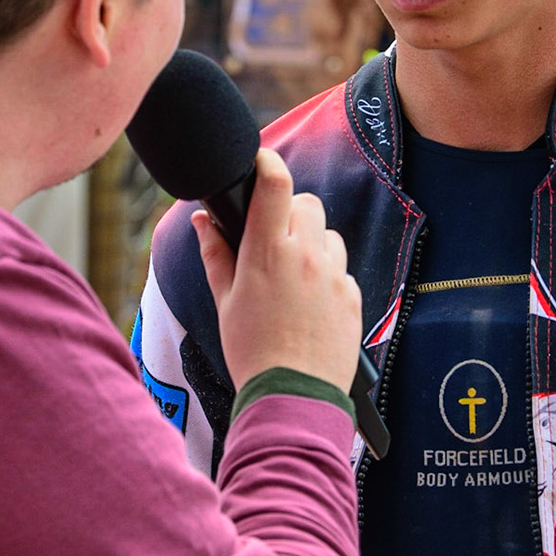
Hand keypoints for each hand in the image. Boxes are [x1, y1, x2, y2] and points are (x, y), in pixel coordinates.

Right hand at [192, 148, 360, 392]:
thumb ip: (215, 253)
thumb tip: (203, 220)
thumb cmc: (251, 350)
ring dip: (312, 244)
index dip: (267, 162)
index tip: (260, 160)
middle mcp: (306, 256)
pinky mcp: (353, 296)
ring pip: (328, 235)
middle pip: (306, 203)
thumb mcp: (224, 300)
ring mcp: (334, 275)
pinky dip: (327, 276)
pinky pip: (341, 270)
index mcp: (267, 253)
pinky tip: (309, 304)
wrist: (292, 394)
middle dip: (290, 213)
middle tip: (273, 239)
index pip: (275, 184)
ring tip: (292, 277)